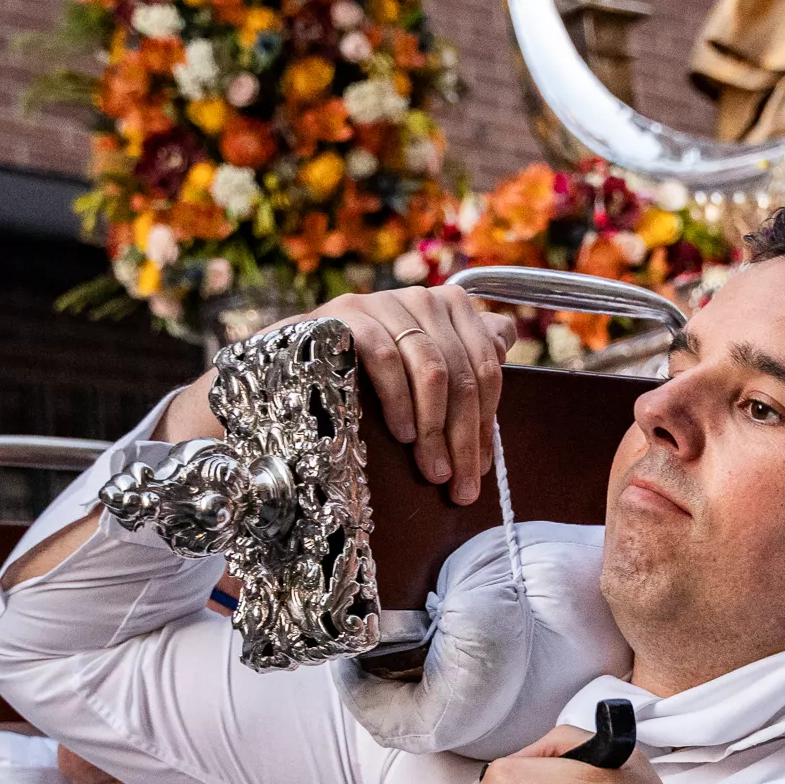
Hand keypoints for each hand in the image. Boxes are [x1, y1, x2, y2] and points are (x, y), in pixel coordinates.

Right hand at [162, 286, 514, 505]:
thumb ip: (458, 358)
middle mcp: (421, 297)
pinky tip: (403, 434)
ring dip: (435, 428)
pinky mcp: (347, 314)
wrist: (277, 378)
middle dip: (463, 438)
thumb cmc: (356, 384)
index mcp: (449, 308)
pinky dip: (400, 400)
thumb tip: (507, 334)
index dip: (485, 425)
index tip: (478, 472)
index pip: (486, 369)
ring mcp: (383, 302)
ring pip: (433, 368)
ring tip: (431, 470)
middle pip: (464, 372)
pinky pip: (387, 357)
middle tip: (458, 486)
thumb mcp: (414, 376)